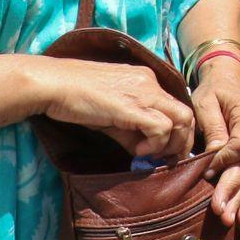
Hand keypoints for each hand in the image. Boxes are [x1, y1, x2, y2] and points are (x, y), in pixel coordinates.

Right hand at [26, 55, 194, 158]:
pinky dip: (156, 144)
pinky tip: (138, 151)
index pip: (177, 107)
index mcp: (147, 81)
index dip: (177, 132)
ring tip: (149, 154)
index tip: (165, 151)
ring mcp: (145, 92)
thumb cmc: (75, 99)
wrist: (53, 84)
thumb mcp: (110, 116)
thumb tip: (144, 154)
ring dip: (172, 144)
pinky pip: (162, 127)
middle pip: (187, 114)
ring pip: (182, 119)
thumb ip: (131, 132)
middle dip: (182, 141)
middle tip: (166, 158)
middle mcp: (152, 83)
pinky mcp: (134, 105)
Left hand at [193, 56, 239, 226]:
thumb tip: (215, 154)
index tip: (207, 171)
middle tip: (218, 209)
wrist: (229, 85)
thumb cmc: (213, 92)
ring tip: (229, 219)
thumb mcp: (205, 101)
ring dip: (239, 200)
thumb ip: (212, 126)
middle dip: (232, 189)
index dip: (226, 160)